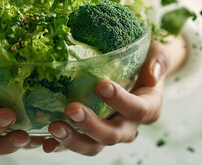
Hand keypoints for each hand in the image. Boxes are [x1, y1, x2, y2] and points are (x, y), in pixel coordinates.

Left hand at [43, 41, 172, 154]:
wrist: (136, 74)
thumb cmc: (145, 60)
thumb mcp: (157, 54)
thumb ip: (158, 60)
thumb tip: (152, 74)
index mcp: (147, 108)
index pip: (137, 110)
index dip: (121, 101)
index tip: (102, 86)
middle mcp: (128, 126)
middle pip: (111, 135)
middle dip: (90, 125)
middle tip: (71, 109)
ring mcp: (106, 133)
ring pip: (92, 146)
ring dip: (72, 140)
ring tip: (54, 127)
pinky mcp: (88, 134)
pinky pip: (73, 144)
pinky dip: (58, 146)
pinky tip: (43, 142)